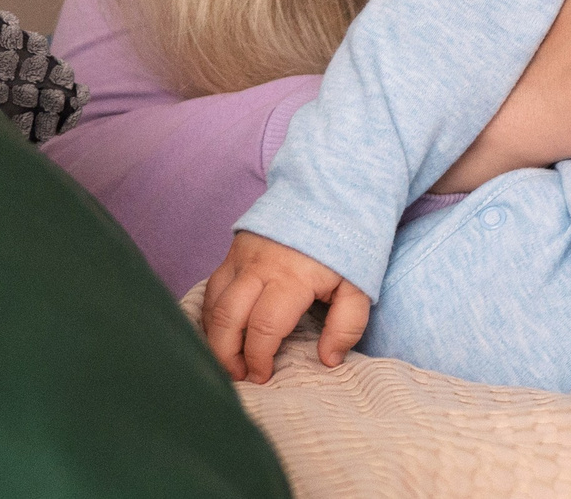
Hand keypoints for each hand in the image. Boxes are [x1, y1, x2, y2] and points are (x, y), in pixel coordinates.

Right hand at [199, 231, 370, 381]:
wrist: (331, 193)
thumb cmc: (347, 243)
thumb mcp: (359, 285)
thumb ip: (346, 325)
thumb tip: (328, 360)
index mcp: (291, 279)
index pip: (263, 328)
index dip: (258, 358)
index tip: (263, 376)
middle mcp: (259, 268)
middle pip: (227, 319)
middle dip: (226, 355)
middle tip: (238, 376)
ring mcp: (242, 257)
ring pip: (213, 303)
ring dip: (214, 337)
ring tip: (227, 359)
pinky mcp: (234, 250)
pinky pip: (213, 287)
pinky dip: (211, 314)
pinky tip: (221, 332)